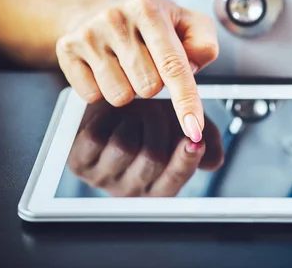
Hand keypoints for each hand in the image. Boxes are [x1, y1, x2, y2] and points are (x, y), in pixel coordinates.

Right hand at [56, 0, 218, 141]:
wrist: (100, 10)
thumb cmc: (152, 24)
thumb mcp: (188, 23)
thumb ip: (204, 44)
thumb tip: (194, 65)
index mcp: (149, 9)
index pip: (173, 64)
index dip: (186, 101)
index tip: (194, 129)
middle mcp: (116, 18)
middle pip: (148, 87)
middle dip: (155, 86)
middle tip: (149, 64)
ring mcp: (88, 34)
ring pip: (120, 96)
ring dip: (129, 90)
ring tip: (127, 67)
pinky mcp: (67, 50)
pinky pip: (92, 96)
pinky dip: (103, 91)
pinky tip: (106, 69)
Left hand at [67, 99, 223, 196]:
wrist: (112, 102)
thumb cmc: (149, 119)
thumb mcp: (183, 126)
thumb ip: (207, 140)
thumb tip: (213, 160)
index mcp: (158, 187)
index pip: (175, 180)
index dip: (186, 160)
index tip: (196, 140)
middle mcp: (130, 189)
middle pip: (152, 159)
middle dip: (160, 125)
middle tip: (160, 107)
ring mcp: (102, 178)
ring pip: (124, 147)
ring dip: (134, 119)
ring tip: (136, 110)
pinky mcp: (79, 161)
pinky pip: (97, 137)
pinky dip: (108, 117)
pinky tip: (113, 115)